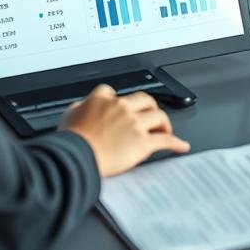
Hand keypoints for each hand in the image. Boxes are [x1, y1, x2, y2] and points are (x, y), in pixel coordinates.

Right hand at [61, 84, 189, 177]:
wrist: (76, 157)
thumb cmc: (71, 141)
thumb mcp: (68, 115)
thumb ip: (79, 107)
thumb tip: (81, 107)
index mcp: (103, 99)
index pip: (114, 92)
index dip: (118, 101)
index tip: (120, 108)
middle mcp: (121, 107)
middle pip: (144, 99)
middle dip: (149, 107)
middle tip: (149, 116)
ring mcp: (134, 124)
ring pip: (159, 116)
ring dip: (163, 123)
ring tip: (164, 129)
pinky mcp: (142, 142)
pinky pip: (165, 140)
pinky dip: (176, 143)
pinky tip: (181, 146)